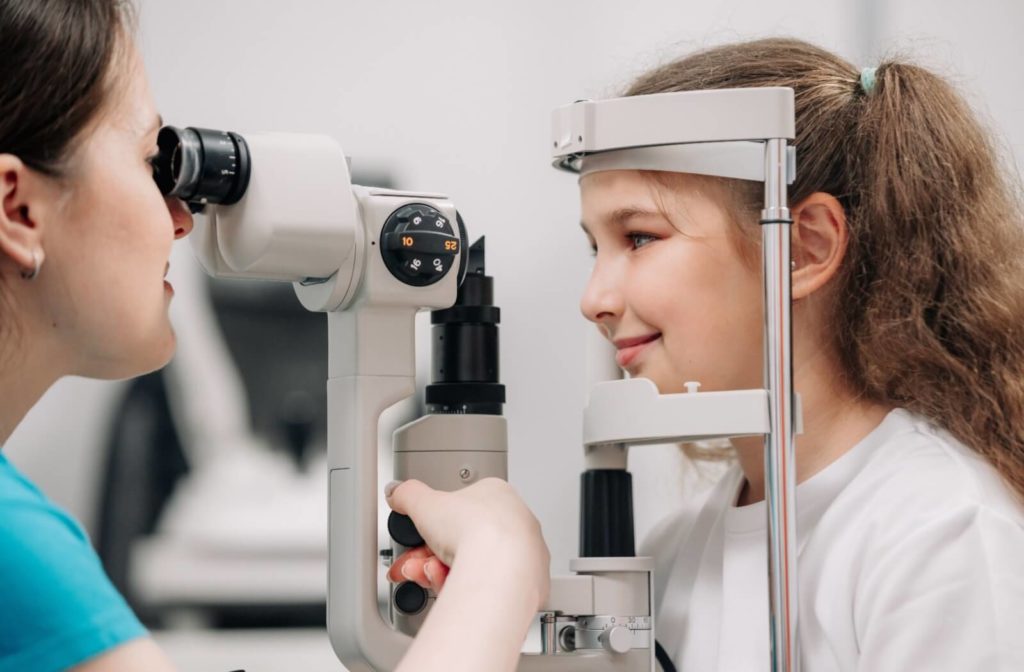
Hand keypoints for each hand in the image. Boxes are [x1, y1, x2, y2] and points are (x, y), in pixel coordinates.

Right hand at [385, 477, 549, 604]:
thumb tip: (398, 493)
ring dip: (438, 571)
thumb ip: (407, 495)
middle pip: (459, 542)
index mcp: (496, 495)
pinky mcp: (523, 586)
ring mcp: (520, 556)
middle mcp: (513, 523)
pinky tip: (448, 585)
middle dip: (427, 556)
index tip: (411, 541)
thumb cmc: (478, 531)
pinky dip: (460, 587)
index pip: (455, 512)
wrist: (500, 570)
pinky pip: (482, 586)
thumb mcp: (425, 503)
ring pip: (469, 565)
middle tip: (411, 564)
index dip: (427, 529)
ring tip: (429, 573)